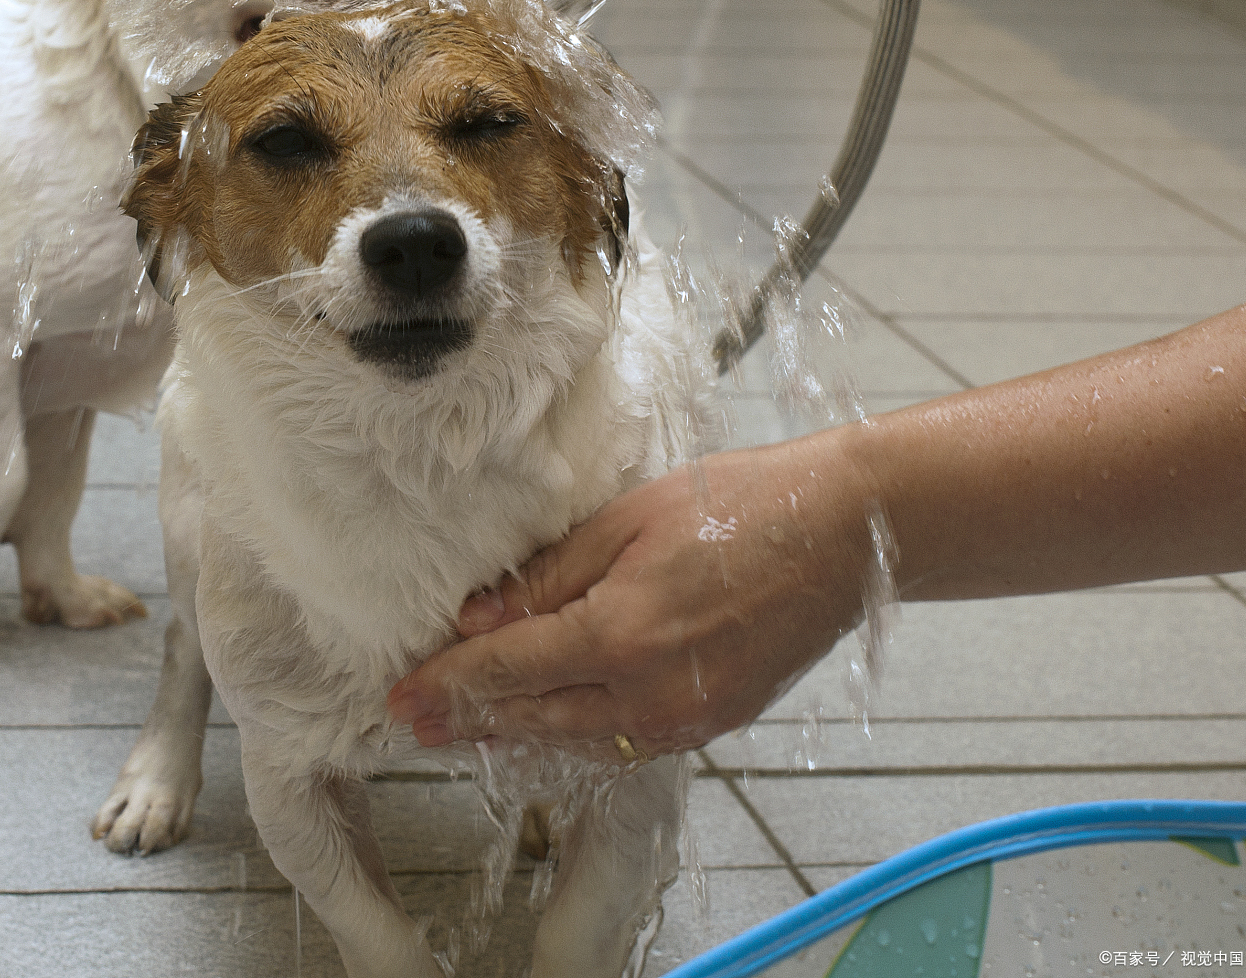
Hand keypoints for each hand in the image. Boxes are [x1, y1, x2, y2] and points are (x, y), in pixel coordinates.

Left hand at [386, 433, 877, 754]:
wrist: (844, 532)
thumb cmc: (739, 504)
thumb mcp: (626, 521)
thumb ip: (548, 578)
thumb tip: (477, 617)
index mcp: (622, 633)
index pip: (508, 670)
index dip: (448, 686)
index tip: (401, 700)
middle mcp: (652, 690)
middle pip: (535, 717)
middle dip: (469, 720)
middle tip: (413, 723)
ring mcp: (688, 716)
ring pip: (579, 739)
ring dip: (519, 732)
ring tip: (466, 726)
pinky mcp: (715, 722)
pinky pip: (626, 740)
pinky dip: (577, 732)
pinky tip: (546, 721)